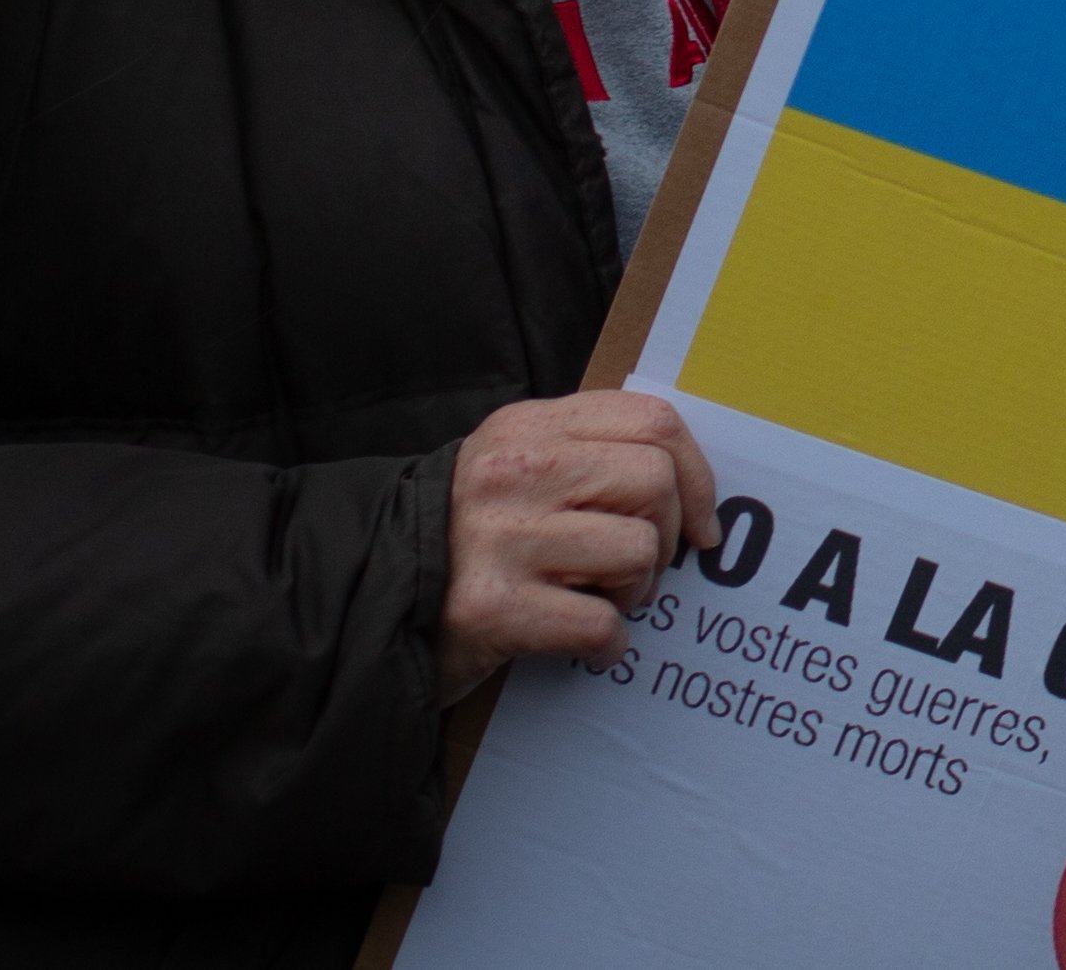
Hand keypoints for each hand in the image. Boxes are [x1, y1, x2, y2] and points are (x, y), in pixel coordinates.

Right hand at [435, 391, 716, 697]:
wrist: (363, 600)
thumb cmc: (464, 538)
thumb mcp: (513, 466)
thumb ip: (585, 454)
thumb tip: (688, 482)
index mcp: (527, 427)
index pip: (652, 421)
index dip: (698, 476)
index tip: (702, 525)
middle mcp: (514, 471)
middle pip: (654, 483)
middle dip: (665, 537)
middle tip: (635, 570)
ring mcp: (501, 538)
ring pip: (636, 553)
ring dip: (634, 594)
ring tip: (599, 602)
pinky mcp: (493, 608)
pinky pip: (600, 623)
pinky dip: (607, 644)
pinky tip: (585, 645)